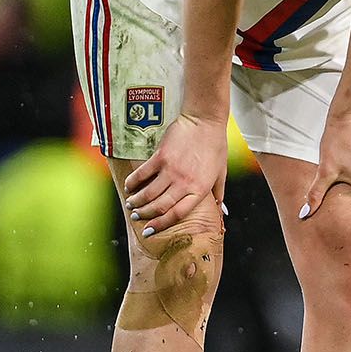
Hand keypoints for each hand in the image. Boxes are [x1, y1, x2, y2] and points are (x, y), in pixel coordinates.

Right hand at [124, 113, 227, 235]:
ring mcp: (171, 170)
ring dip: (137, 201)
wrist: (204, 121)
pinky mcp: (160, 156)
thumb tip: (221, 212)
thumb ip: (218, 194)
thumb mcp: (221, 173)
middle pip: (160, 206)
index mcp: (199, 189)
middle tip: (137, 216)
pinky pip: (142, 174)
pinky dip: (133, 182)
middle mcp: (184, 183)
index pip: (177, 214)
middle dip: (145, 215)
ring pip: (148, 193)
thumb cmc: (215, 146)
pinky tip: (129, 187)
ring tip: (131, 205)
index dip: (161, 224)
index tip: (150, 230)